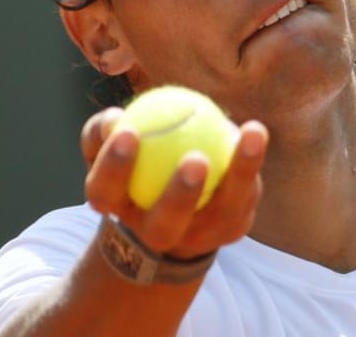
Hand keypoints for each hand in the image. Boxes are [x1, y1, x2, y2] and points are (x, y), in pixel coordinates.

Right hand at [80, 107, 266, 259]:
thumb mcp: (106, 144)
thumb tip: (116, 118)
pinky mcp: (230, 231)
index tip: (128, 131)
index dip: (114, 167)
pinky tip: (253, 132)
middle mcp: (155, 234)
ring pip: (221, 213)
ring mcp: (196, 238)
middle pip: (164, 225)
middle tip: (196, 158)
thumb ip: (102, 129)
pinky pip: (244, 200)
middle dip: (180, 196)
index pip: (104, 193)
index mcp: (117, 210)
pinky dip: (249, 166)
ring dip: (238, 175)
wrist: (169, 208)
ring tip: (250, 133)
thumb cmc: (133, 162)